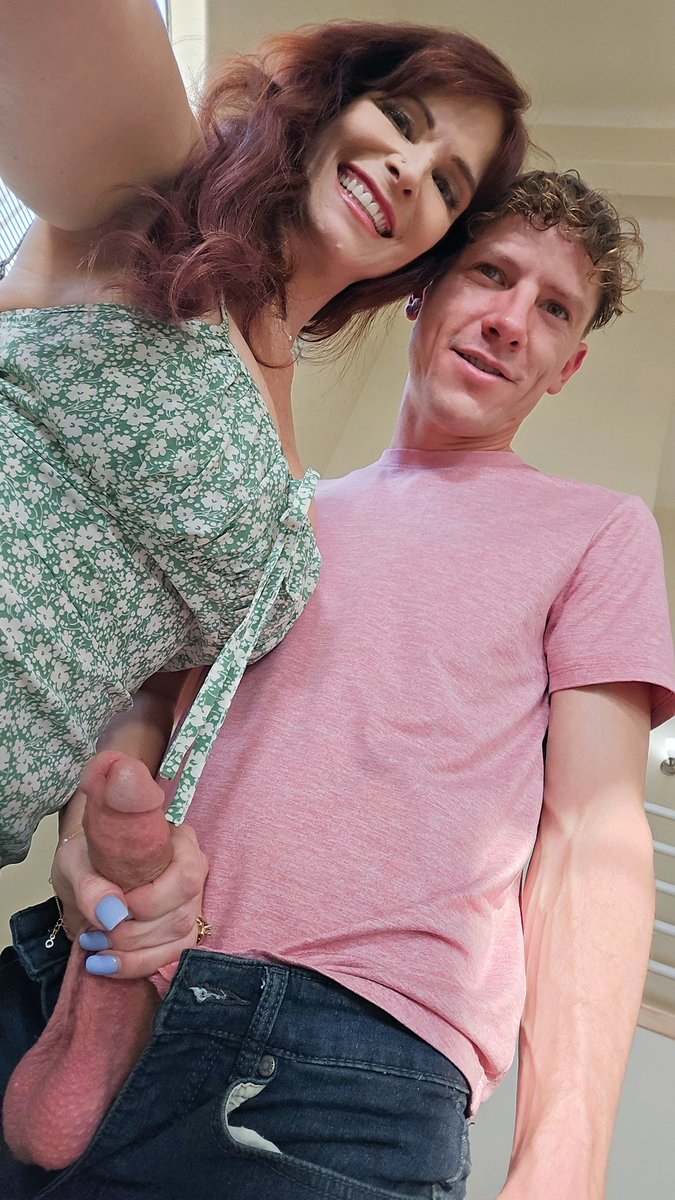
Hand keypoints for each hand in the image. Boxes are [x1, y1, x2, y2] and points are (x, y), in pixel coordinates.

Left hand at [50, 754, 208, 979]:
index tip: (111, 909)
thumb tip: (113, 915)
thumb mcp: (75, 863)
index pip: (185, 876)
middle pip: (180, 914)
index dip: (151, 901)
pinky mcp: (182, 931)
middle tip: (93, 934)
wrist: (87, 872)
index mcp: (178, 843)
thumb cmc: (88, 858)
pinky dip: (137, 966)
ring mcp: (191, 903)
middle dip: (132, 934)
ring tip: (94, 944)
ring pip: (178, 940)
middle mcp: (194, 871)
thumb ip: (91, 886)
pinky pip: (172, 958)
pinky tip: (107, 964)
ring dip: (132, 953)